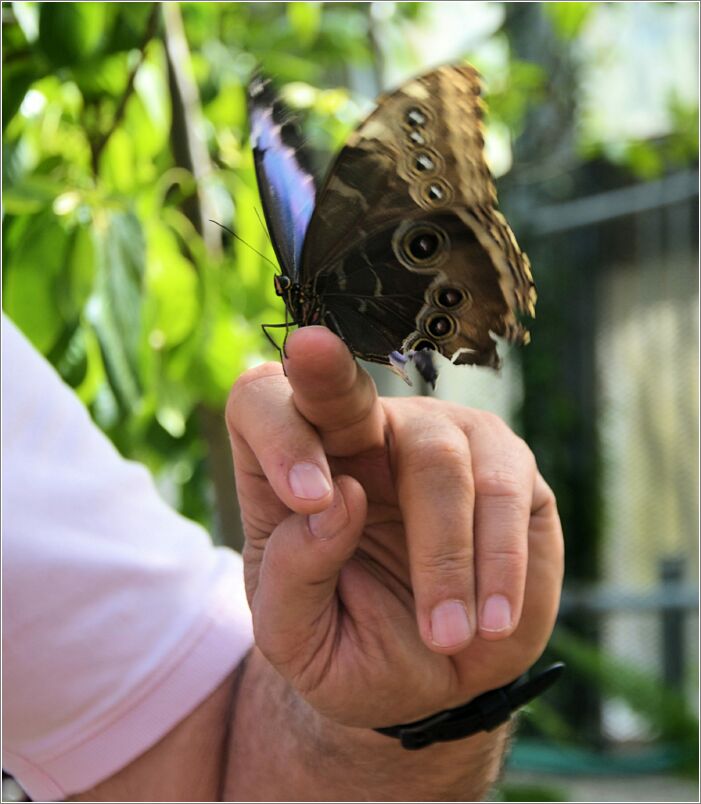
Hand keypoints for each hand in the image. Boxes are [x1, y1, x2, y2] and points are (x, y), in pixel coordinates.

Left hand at [226, 327, 562, 727]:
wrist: (432, 679)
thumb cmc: (350, 646)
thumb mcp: (298, 638)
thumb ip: (294, 575)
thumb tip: (338, 499)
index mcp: (291, 468)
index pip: (262, 404)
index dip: (279, 433)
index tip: (308, 500)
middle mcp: (361, 435)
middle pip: (340, 385)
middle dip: (329, 377)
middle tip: (313, 357)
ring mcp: (438, 439)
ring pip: (438, 457)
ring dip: (444, 557)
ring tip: (445, 636)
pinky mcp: (505, 466)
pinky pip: (507, 492)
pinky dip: (500, 563)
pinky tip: (491, 620)